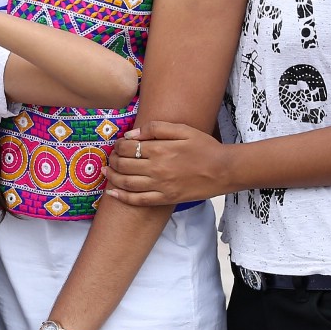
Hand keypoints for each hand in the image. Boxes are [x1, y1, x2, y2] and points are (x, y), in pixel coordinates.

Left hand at [104, 121, 230, 205]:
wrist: (224, 170)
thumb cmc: (204, 147)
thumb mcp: (182, 129)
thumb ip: (155, 129)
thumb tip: (131, 135)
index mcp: (160, 149)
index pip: (127, 147)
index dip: (117, 145)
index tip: (117, 144)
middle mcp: (157, 169)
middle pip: (123, 165)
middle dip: (112, 160)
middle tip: (110, 157)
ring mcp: (161, 186)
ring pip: (127, 183)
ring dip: (112, 177)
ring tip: (106, 172)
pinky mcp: (166, 199)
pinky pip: (139, 201)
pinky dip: (123, 197)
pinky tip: (112, 192)